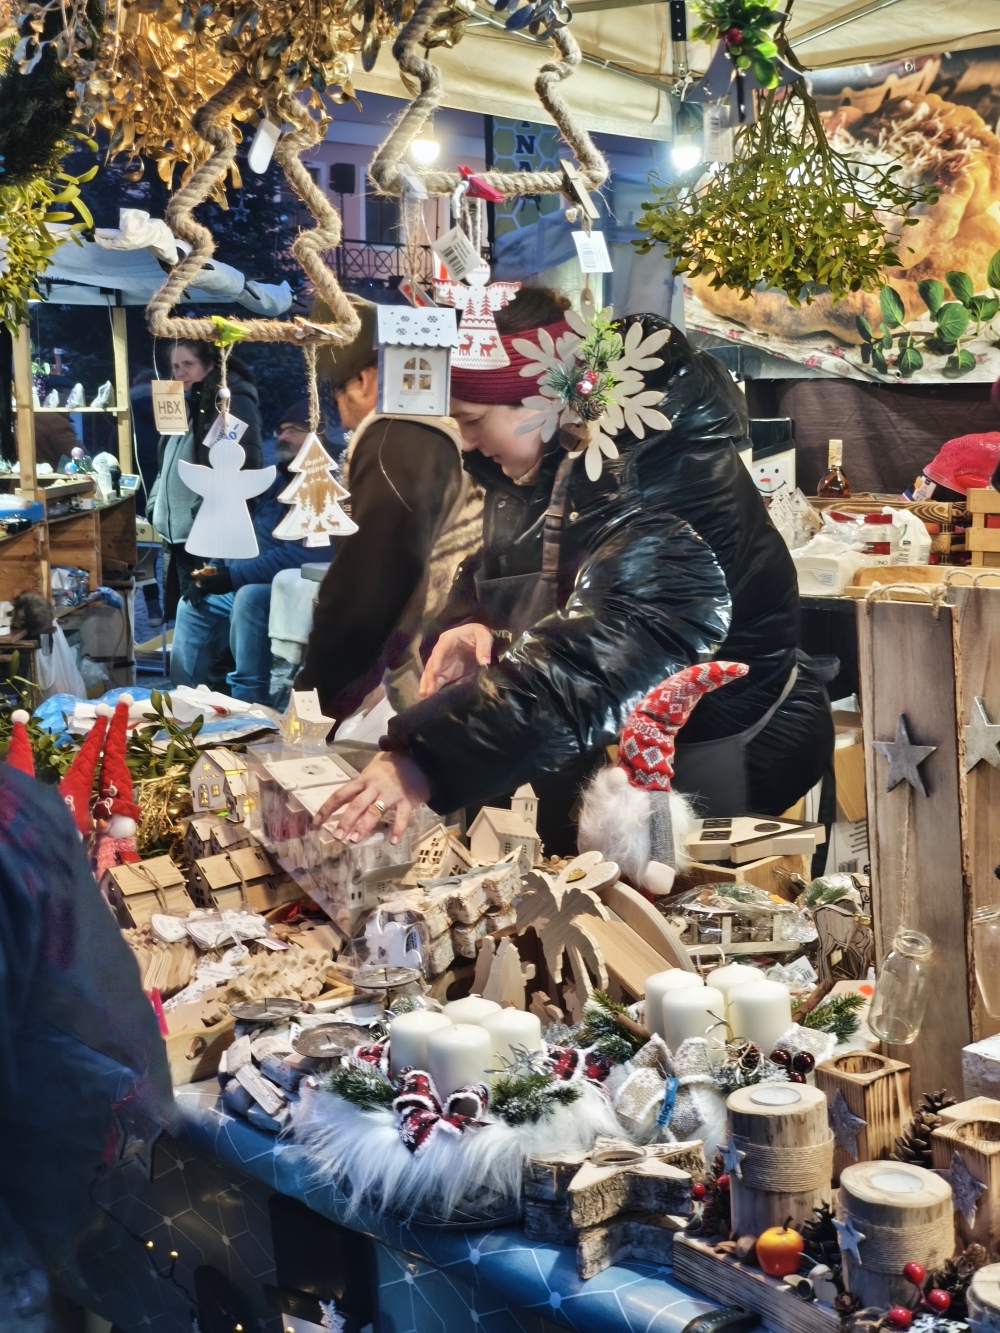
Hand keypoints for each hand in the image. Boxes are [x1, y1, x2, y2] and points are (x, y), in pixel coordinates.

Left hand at [193, 566, 232, 594]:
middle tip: (199, 582)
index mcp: (214, 579)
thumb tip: (208, 568)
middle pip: (204, 586)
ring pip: (208, 590)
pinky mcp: (220, 592)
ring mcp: (217, 590)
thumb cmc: (229, 572)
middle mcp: (215, 585)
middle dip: (201, 584)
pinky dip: (211, 589)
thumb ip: (214, 569)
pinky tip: (212, 586)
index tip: (198, 577)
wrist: (237, 580)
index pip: (204, 579)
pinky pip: (213, 591)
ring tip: (205, 584)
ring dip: (205, 587)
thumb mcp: (221, 568)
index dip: (200, 578)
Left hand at [314, 751, 430, 845]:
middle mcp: (374, 787)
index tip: (316, 822)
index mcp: (364, 779)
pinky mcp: (406, 800)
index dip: (327, 808)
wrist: (419, 755)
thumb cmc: (393, 763)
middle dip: (345, 821)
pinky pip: (402, 816)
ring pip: (374, 810)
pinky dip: (398, 829)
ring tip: (354, 840)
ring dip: (364, 826)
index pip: (341, 794)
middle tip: (337, 837)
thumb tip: (344, 798)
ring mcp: (390, 794)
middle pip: (356, 804)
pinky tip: (392, 841)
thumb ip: (361, 783)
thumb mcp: (373, 768)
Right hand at [419, 623, 492, 697]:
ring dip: (427, 683)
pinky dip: (433, 686)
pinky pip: (437, 679)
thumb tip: (485, 664)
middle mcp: (440, 650)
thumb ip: (484, 649)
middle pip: (432, 663)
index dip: (436, 662)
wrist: (477, 637)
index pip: (439, 651)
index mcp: (448, 639)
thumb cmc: (479, 634)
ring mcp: (442, 662)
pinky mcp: (445, 671)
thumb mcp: (484, 637)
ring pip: (430, 672)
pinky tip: (429, 695)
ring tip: (424, 695)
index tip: (435, 673)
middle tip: (428, 690)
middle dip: (430, 677)